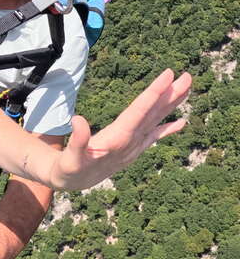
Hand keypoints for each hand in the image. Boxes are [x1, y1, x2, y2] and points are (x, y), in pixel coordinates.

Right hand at [49, 69, 190, 190]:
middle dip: (170, 95)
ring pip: (156, 121)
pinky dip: (167, 129)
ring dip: (171, 104)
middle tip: (188, 77)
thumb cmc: (70, 167)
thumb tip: (78, 120)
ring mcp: (134, 147)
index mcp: (117, 140)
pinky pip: (153, 137)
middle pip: (154, 114)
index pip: (139, 111)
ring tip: (187, 87)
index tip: (167, 75)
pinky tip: (181, 122)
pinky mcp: (132, 150)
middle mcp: (130, 143)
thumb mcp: (70, 156)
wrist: (73, 183)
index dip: (154, 93)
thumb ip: (77, 139)